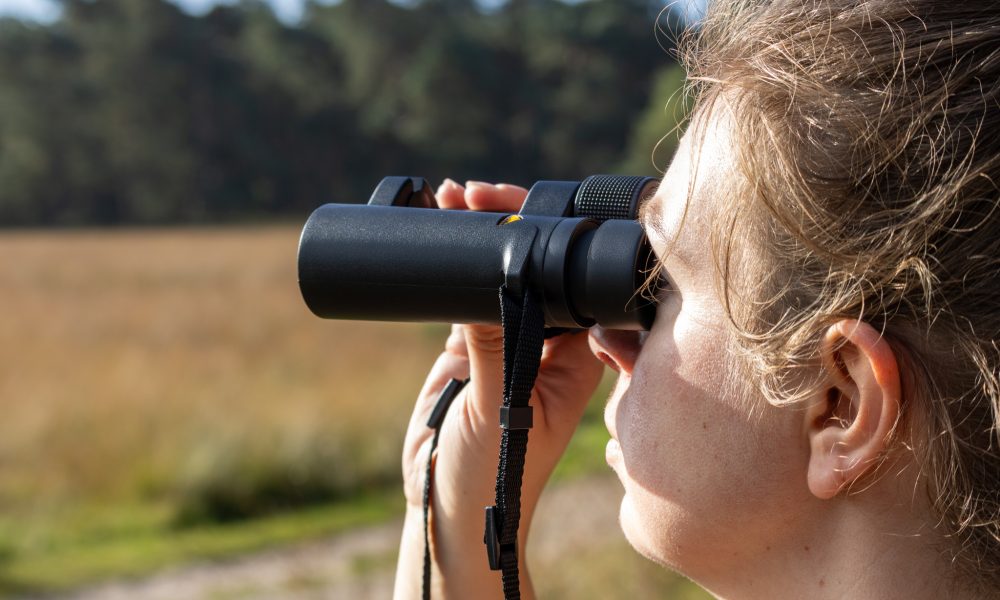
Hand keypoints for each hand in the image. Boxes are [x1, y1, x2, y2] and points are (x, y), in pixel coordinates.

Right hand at [393, 179, 604, 598]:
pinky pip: (463, 297)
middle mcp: (547, 344)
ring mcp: (506, 342)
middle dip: (509, 225)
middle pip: (536, 270)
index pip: (571, 283)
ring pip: (498, 276)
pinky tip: (437, 229)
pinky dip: (451, 266)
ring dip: (478, 237)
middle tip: (471, 193)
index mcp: (574, 358)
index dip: (546, 240)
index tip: (513, 208)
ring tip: (448, 197)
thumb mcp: (496, 410)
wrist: (445, 507)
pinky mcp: (468, 348)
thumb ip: (493, 349)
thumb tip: (487, 282)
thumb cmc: (491, 476)